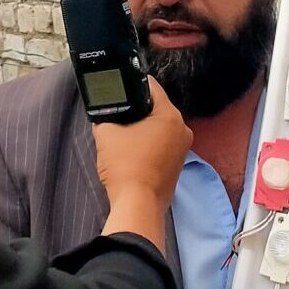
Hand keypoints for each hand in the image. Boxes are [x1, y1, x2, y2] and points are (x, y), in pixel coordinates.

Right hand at [95, 78, 189, 254]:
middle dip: (137, 109)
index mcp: (170, 116)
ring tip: (122, 135)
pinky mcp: (178, 164)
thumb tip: (104, 114)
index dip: (132, 84)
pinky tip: (132, 151)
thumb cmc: (125, 167)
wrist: (137, 205)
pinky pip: (162, 145)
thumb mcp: (106, 133)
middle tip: (117, 113)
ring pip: (160, 127)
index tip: (120, 86)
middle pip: (156, 108)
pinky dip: (149, 144)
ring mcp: (183, 149)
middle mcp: (182, 129)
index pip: (151, 87)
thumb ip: (105, 116)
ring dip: (143, 128)